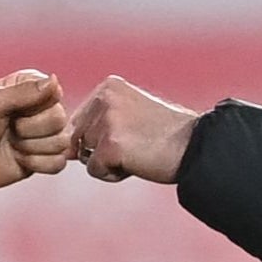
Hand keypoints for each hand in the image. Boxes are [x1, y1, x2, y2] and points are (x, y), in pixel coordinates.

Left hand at [0, 70, 70, 190]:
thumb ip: (24, 92)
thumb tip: (54, 80)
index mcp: (29, 89)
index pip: (55, 95)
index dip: (35, 108)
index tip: (12, 112)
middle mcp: (39, 110)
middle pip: (60, 120)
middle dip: (31, 131)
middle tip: (9, 131)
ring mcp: (41, 136)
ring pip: (62, 143)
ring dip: (32, 149)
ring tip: (11, 146)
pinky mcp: (41, 159)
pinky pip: (59, 163)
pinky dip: (38, 164)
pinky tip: (19, 160)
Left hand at [69, 76, 197, 183]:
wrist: (196, 147)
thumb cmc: (165, 136)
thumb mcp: (130, 114)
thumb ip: (99, 121)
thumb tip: (65, 147)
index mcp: (108, 86)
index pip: (80, 122)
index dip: (103, 138)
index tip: (134, 134)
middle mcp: (104, 98)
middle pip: (79, 139)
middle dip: (102, 150)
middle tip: (137, 145)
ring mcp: (106, 121)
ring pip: (85, 156)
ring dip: (108, 162)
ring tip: (137, 153)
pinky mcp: (110, 145)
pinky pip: (95, 171)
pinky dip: (113, 174)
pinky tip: (137, 163)